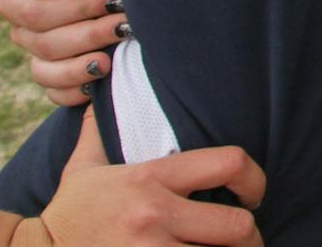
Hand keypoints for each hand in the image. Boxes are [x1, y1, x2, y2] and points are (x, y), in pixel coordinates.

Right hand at [0, 0, 125, 106]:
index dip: (73, 8)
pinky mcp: (58, 76)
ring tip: (112, 60)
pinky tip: (101, 81)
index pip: (29, 10)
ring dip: (80, 67)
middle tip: (127, 25)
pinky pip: (56, 94)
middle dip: (89, 34)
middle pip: (44, 43)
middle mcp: (23, 29)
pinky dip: (75, 92)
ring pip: (45, 73)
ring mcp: (39, 55)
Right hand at [16, 107, 264, 245]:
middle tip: (246, 241)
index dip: (255, 179)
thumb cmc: (66, 214)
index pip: (229, 162)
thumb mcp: (83, 168)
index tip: (253, 195)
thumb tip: (99, 90)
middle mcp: (155, 215)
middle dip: (249, 238)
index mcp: (150, 178)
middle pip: (237, 227)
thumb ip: (99, 131)